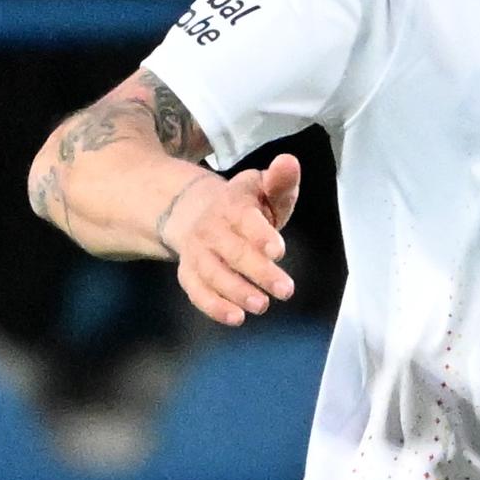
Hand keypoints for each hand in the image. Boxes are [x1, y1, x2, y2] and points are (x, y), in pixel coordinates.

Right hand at [156, 154, 300, 326]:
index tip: (278, 250)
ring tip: (261, 306)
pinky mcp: (190, 273)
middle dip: (258, 271)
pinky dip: (213, 306)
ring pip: (213, 273)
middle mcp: (212, 229)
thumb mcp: (262, 188)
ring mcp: (198, 252)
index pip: (245, 219)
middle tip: (286, 290)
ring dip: (236, 292)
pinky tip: (236, 318)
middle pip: (232, 251)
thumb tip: (289, 162)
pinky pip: (197, 291)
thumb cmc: (244, 205)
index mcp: (233, 205)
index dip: (260, 234)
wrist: (194, 211)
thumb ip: (280, 181)